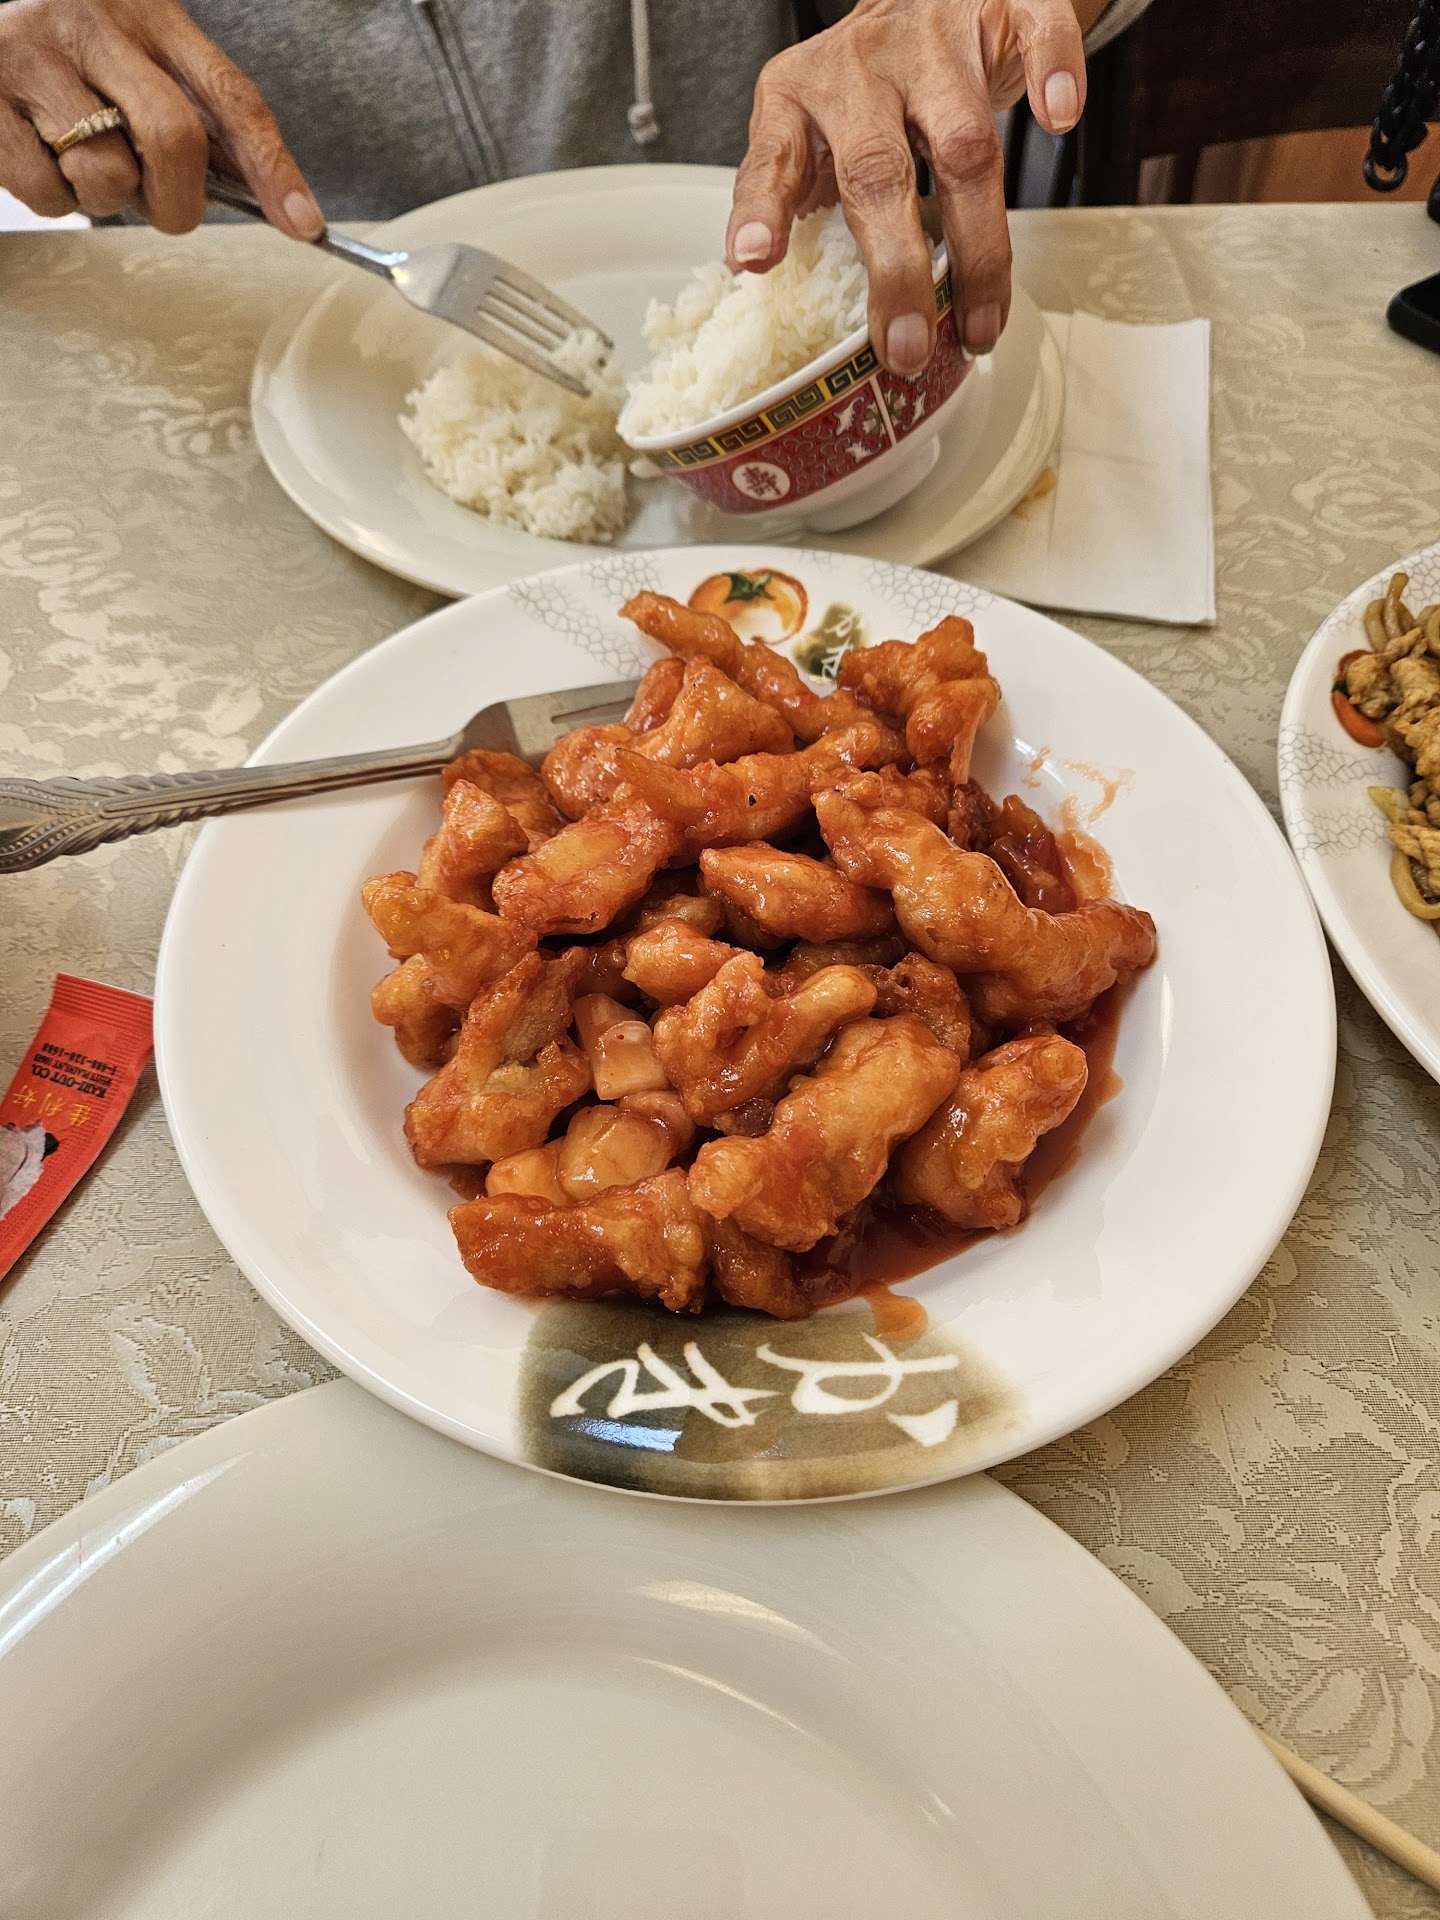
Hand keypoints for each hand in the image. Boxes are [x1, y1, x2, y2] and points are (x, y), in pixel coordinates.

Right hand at [0, 0, 320, 236]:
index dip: (273, 167)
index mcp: (145, 13)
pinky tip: (41, 156)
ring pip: (106, 176)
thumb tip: (276, 200)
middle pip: (173, 139)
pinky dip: (54, 198)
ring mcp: (30, 58)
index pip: (230, 94)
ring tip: (81, 158)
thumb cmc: (70, 48)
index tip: (305, 225)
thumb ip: (198, 112)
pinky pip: (46, 193)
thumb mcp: (140, 53)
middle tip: (163, 204)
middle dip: (179, 201)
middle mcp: (87, 25)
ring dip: (106, 198)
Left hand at [728, 0, 1094, 371]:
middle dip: (897, 269)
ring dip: (980, 243)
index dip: (763, 209)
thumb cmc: (866, 87)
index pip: (773, 157)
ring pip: (963, 142)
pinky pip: (1036, 32)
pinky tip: (1060, 123)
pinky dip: (1054, 74)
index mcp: (799, 96)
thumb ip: (795, 197)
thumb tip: (772, 286)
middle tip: (908, 347)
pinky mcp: (1001, 10)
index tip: (756, 258)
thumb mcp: (810, 134)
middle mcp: (861, 66)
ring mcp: (935, 38)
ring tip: (981, 322)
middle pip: (879, 171)